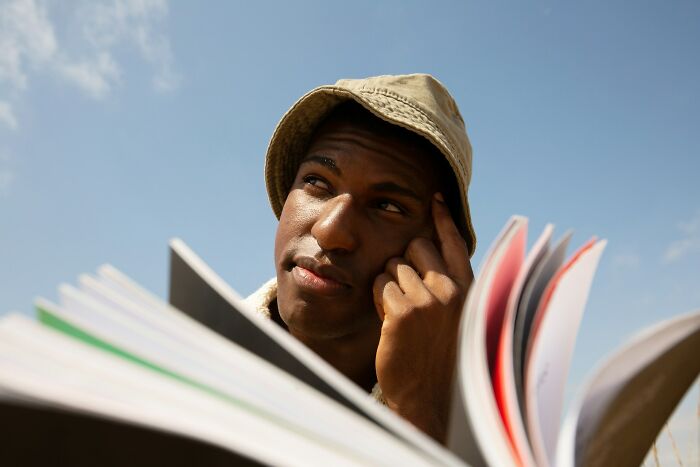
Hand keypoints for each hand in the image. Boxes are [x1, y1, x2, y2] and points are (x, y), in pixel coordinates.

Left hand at [372, 193, 473, 442]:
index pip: (454, 243)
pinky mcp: (402, 313)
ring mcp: (428, 301)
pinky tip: (388, 322)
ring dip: (388, 285)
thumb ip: (448, 286)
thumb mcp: (455, 318)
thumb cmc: (438, 357)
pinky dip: (378, 300)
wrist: (428, 398)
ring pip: (392, 266)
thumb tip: (429, 254)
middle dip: (404, 261)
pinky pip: (379, 286)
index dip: (443, 218)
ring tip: (399, 314)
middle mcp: (452, 291)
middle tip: (406, 293)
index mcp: (468, 290)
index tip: (435, 198)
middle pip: (416, 246)